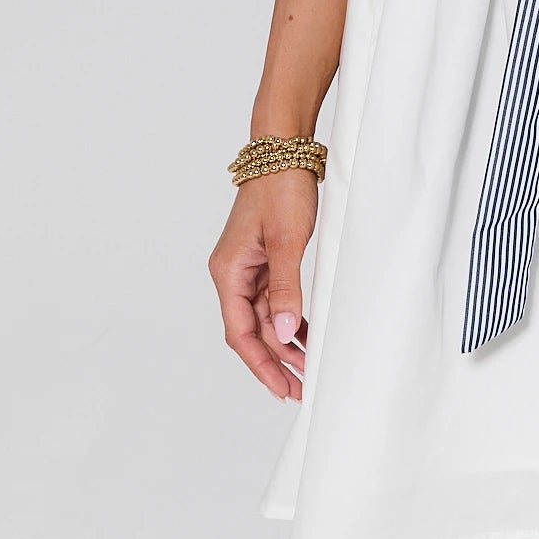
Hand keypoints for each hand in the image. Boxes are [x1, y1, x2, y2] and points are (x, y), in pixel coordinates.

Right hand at [208, 169, 317, 400]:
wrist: (286, 149)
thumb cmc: (281, 188)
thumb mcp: (286, 241)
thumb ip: (285, 290)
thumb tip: (283, 335)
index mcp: (228, 272)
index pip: (240, 333)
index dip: (262, 364)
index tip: (283, 389)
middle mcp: (234, 273)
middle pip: (251, 330)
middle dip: (276, 360)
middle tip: (303, 387)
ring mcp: (250, 266)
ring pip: (264, 317)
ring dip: (284, 342)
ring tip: (310, 367)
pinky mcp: (266, 258)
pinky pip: (274, 299)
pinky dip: (289, 319)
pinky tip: (307, 334)